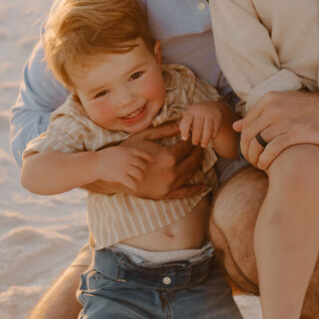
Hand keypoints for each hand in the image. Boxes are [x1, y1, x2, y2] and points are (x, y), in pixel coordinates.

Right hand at [89, 129, 203, 198]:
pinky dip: (195, 189)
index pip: (187, 146)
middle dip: (199, 151)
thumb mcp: (146, 136)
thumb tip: (182, 123)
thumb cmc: (128, 151)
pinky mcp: (165, 194)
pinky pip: (184, 193)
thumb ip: (166, 130)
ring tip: (201, 156)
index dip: (192, 139)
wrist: (114, 172)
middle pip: (193, 161)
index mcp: (167, 157)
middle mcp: (171, 173)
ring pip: (190, 174)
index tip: (194, 134)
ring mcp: (169, 185)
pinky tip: (204, 186)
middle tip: (201, 144)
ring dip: (198, 165)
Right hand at [92, 143, 153, 192]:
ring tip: (139, 180)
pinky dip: (135, 186)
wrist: (95, 163)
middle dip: (143, 170)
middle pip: (142, 165)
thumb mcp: (117, 150)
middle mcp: (128, 158)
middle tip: (141, 174)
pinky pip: (132, 183)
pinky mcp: (121, 176)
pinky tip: (135, 187)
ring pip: (139, 174)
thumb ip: (126, 152)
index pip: (141, 153)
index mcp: (127, 151)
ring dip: (140, 178)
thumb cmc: (104, 157)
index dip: (148, 157)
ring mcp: (125, 167)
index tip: (152, 160)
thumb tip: (133, 156)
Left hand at [179, 101, 222, 147]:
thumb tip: (183, 137)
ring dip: (205, 139)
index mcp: (191, 110)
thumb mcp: (190, 115)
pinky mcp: (218, 117)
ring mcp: (210, 114)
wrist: (213, 106)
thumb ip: (185, 124)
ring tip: (203, 145)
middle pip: (198, 127)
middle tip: (195, 143)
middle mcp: (201, 111)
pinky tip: (211, 138)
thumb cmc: (197, 114)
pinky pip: (215, 129)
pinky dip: (213, 135)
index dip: (185, 131)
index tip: (184, 139)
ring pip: (208, 129)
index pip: (186, 121)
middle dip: (196, 137)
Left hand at [234, 91, 318, 169]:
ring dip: (255, 158)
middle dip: (247, 152)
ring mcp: (284, 120)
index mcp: (268, 99)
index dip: (243, 141)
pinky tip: (267, 166)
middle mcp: (273, 108)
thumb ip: (258, 115)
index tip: (249, 151)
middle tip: (251, 162)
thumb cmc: (307, 109)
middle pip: (248, 135)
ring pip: (258, 144)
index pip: (245, 124)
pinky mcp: (295, 133)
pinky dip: (265, 161)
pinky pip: (271, 150)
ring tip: (259, 165)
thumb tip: (236, 126)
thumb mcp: (281, 105)